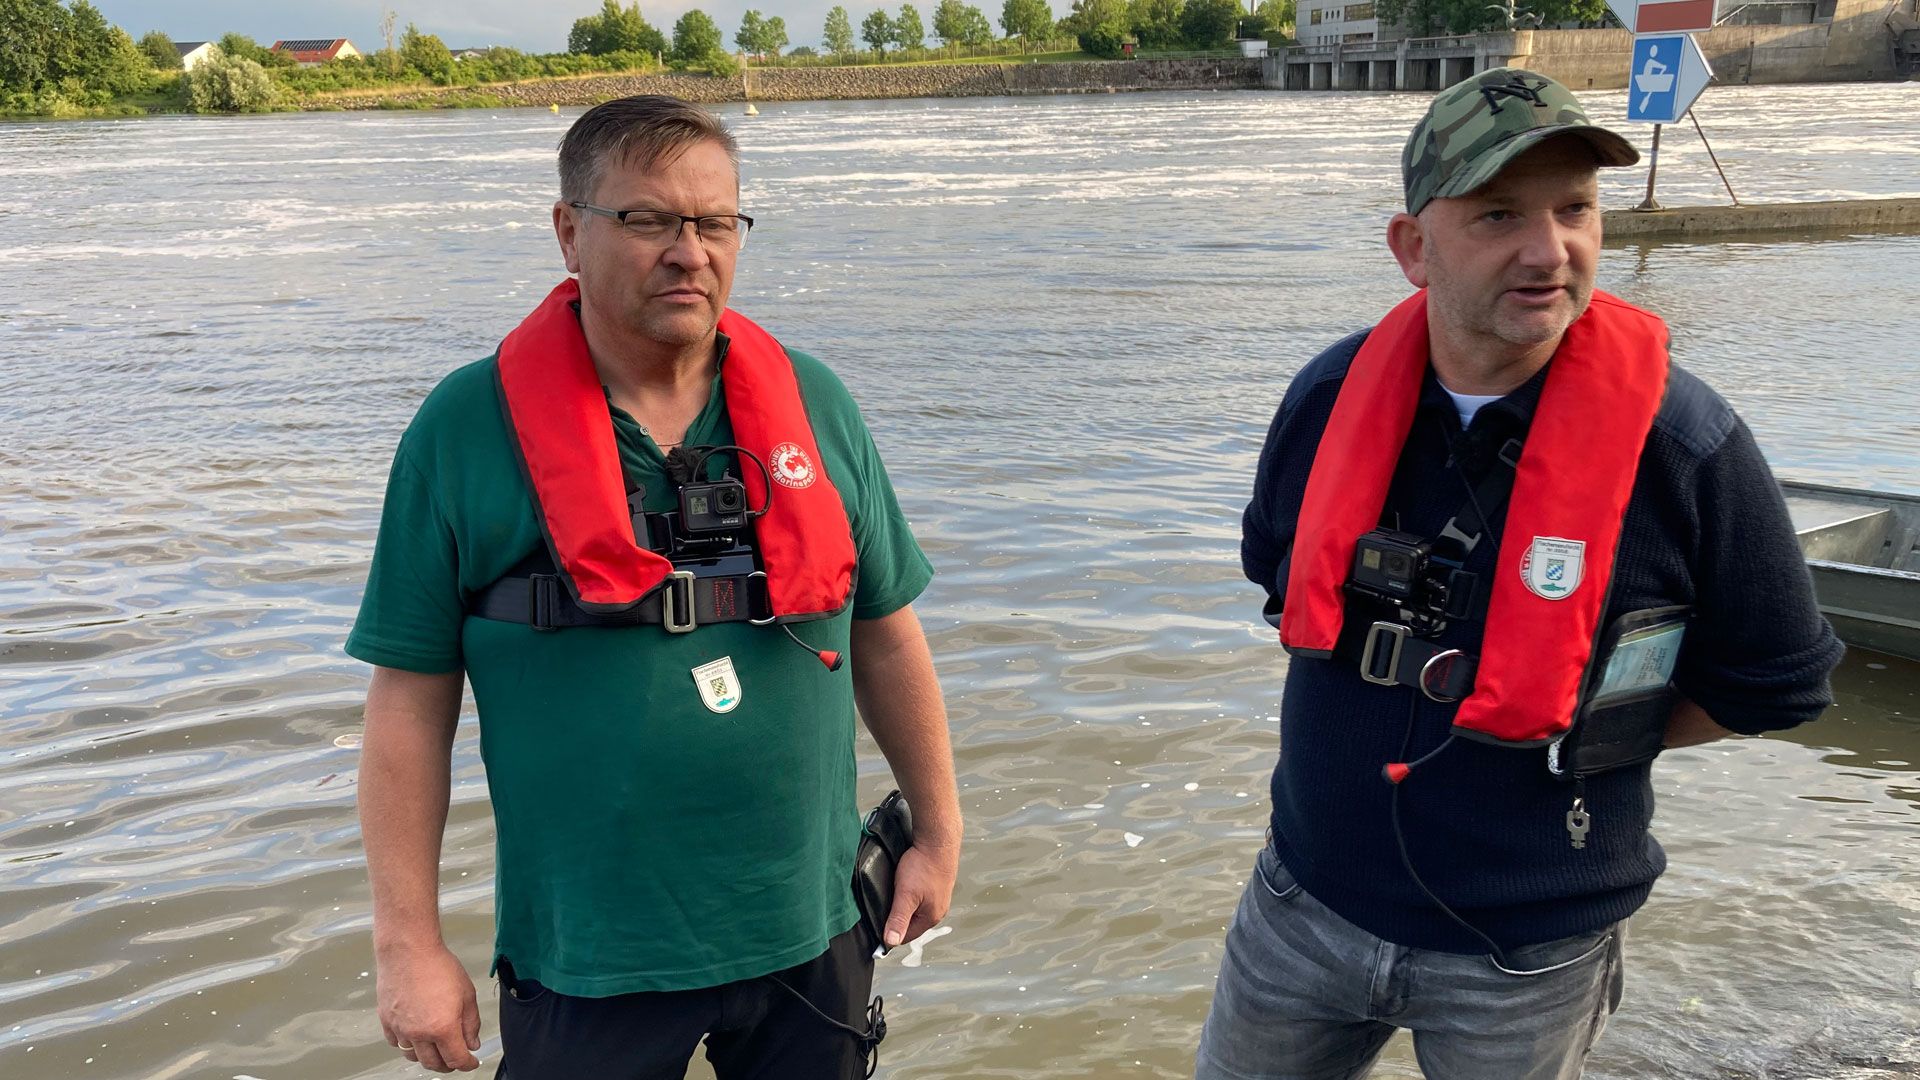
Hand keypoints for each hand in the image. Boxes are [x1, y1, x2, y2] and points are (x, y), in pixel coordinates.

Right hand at [376, 942, 482, 1072]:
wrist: (408, 950)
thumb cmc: (437, 965)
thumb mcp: (466, 994)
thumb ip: (471, 1023)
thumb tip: (472, 1042)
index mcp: (443, 1028)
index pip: (456, 1060)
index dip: (467, 1064)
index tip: (471, 1062)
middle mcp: (419, 1033)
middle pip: (433, 1063)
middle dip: (448, 1064)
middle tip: (455, 1058)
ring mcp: (400, 1029)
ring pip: (413, 1056)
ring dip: (426, 1057)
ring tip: (435, 1048)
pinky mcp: (386, 1021)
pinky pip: (396, 1043)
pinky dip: (407, 1044)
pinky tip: (415, 1036)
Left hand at [884, 841, 958, 949]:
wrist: (938, 841)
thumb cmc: (924, 866)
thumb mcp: (905, 895)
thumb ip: (898, 919)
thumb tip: (891, 941)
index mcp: (931, 917)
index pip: (907, 936)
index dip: (890, 932)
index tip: (877, 924)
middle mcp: (938, 910)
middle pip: (912, 923)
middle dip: (897, 917)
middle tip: (886, 903)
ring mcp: (939, 897)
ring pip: (916, 909)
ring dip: (904, 904)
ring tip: (896, 892)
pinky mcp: (937, 885)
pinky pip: (921, 897)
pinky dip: (911, 893)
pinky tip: (907, 884)